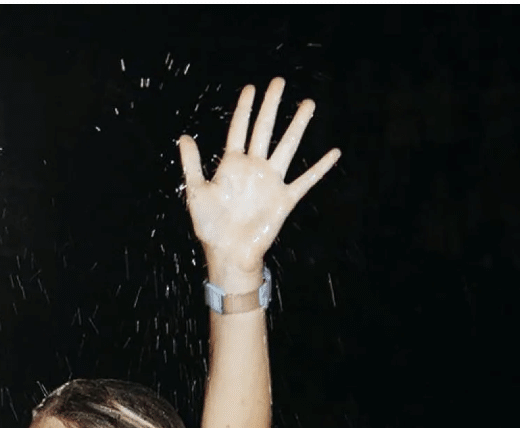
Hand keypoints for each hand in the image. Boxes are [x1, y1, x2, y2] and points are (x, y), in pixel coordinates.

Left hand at [178, 77, 340, 282]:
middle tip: (280, 82)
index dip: (245, 108)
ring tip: (308, 103)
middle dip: (272, 105)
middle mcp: (254, 168)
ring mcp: (270, 181)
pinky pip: (305, 180)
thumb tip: (185, 137)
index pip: (239, 129)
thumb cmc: (210, 226)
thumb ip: (192, 164)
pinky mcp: (284, 199)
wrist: (228, 253)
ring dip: (297, 125)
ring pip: (287, 146)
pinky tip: (333, 153)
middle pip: (265, 129)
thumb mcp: (196, 192)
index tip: (251, 87)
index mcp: (232, 165)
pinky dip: (319, 168)